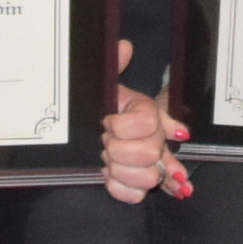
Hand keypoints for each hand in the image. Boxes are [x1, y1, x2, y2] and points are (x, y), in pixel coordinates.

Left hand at [100, 40, 188, 204]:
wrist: (87, 133)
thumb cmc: (98, 108)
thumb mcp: (105, 85)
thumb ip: (114, 63)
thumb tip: (125, 46)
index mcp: (148, 113)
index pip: (148, 123)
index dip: (122, 126)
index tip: (107, 122)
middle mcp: (155, 139)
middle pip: (150, 153)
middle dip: (119, 150)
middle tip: (104, 142)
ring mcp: (149, 165)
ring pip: (148, 178)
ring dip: (119, 170)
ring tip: (107, 160)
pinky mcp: (138, 186)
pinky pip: (136, 197)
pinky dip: (118, 188)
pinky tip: (109, 176)